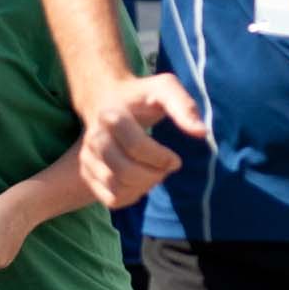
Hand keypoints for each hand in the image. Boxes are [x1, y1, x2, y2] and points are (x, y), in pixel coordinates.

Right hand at [76, 71, 205, 207]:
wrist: (106, 100)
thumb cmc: (141, 97)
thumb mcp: (164, 89)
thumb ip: (184, 107)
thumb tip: (201, 133)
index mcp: (110, 115)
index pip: (135, 146)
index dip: (160, 158)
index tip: (175, 159)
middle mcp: (94, 137)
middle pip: (125, 171)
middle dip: (154, 176)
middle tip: (166, 168)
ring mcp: (87, 157)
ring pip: (118, 188)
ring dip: (144, 187)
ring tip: (154, 174)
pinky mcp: (87, 173)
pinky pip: (112, 199)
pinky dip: (132, 197)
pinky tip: (141, 182)